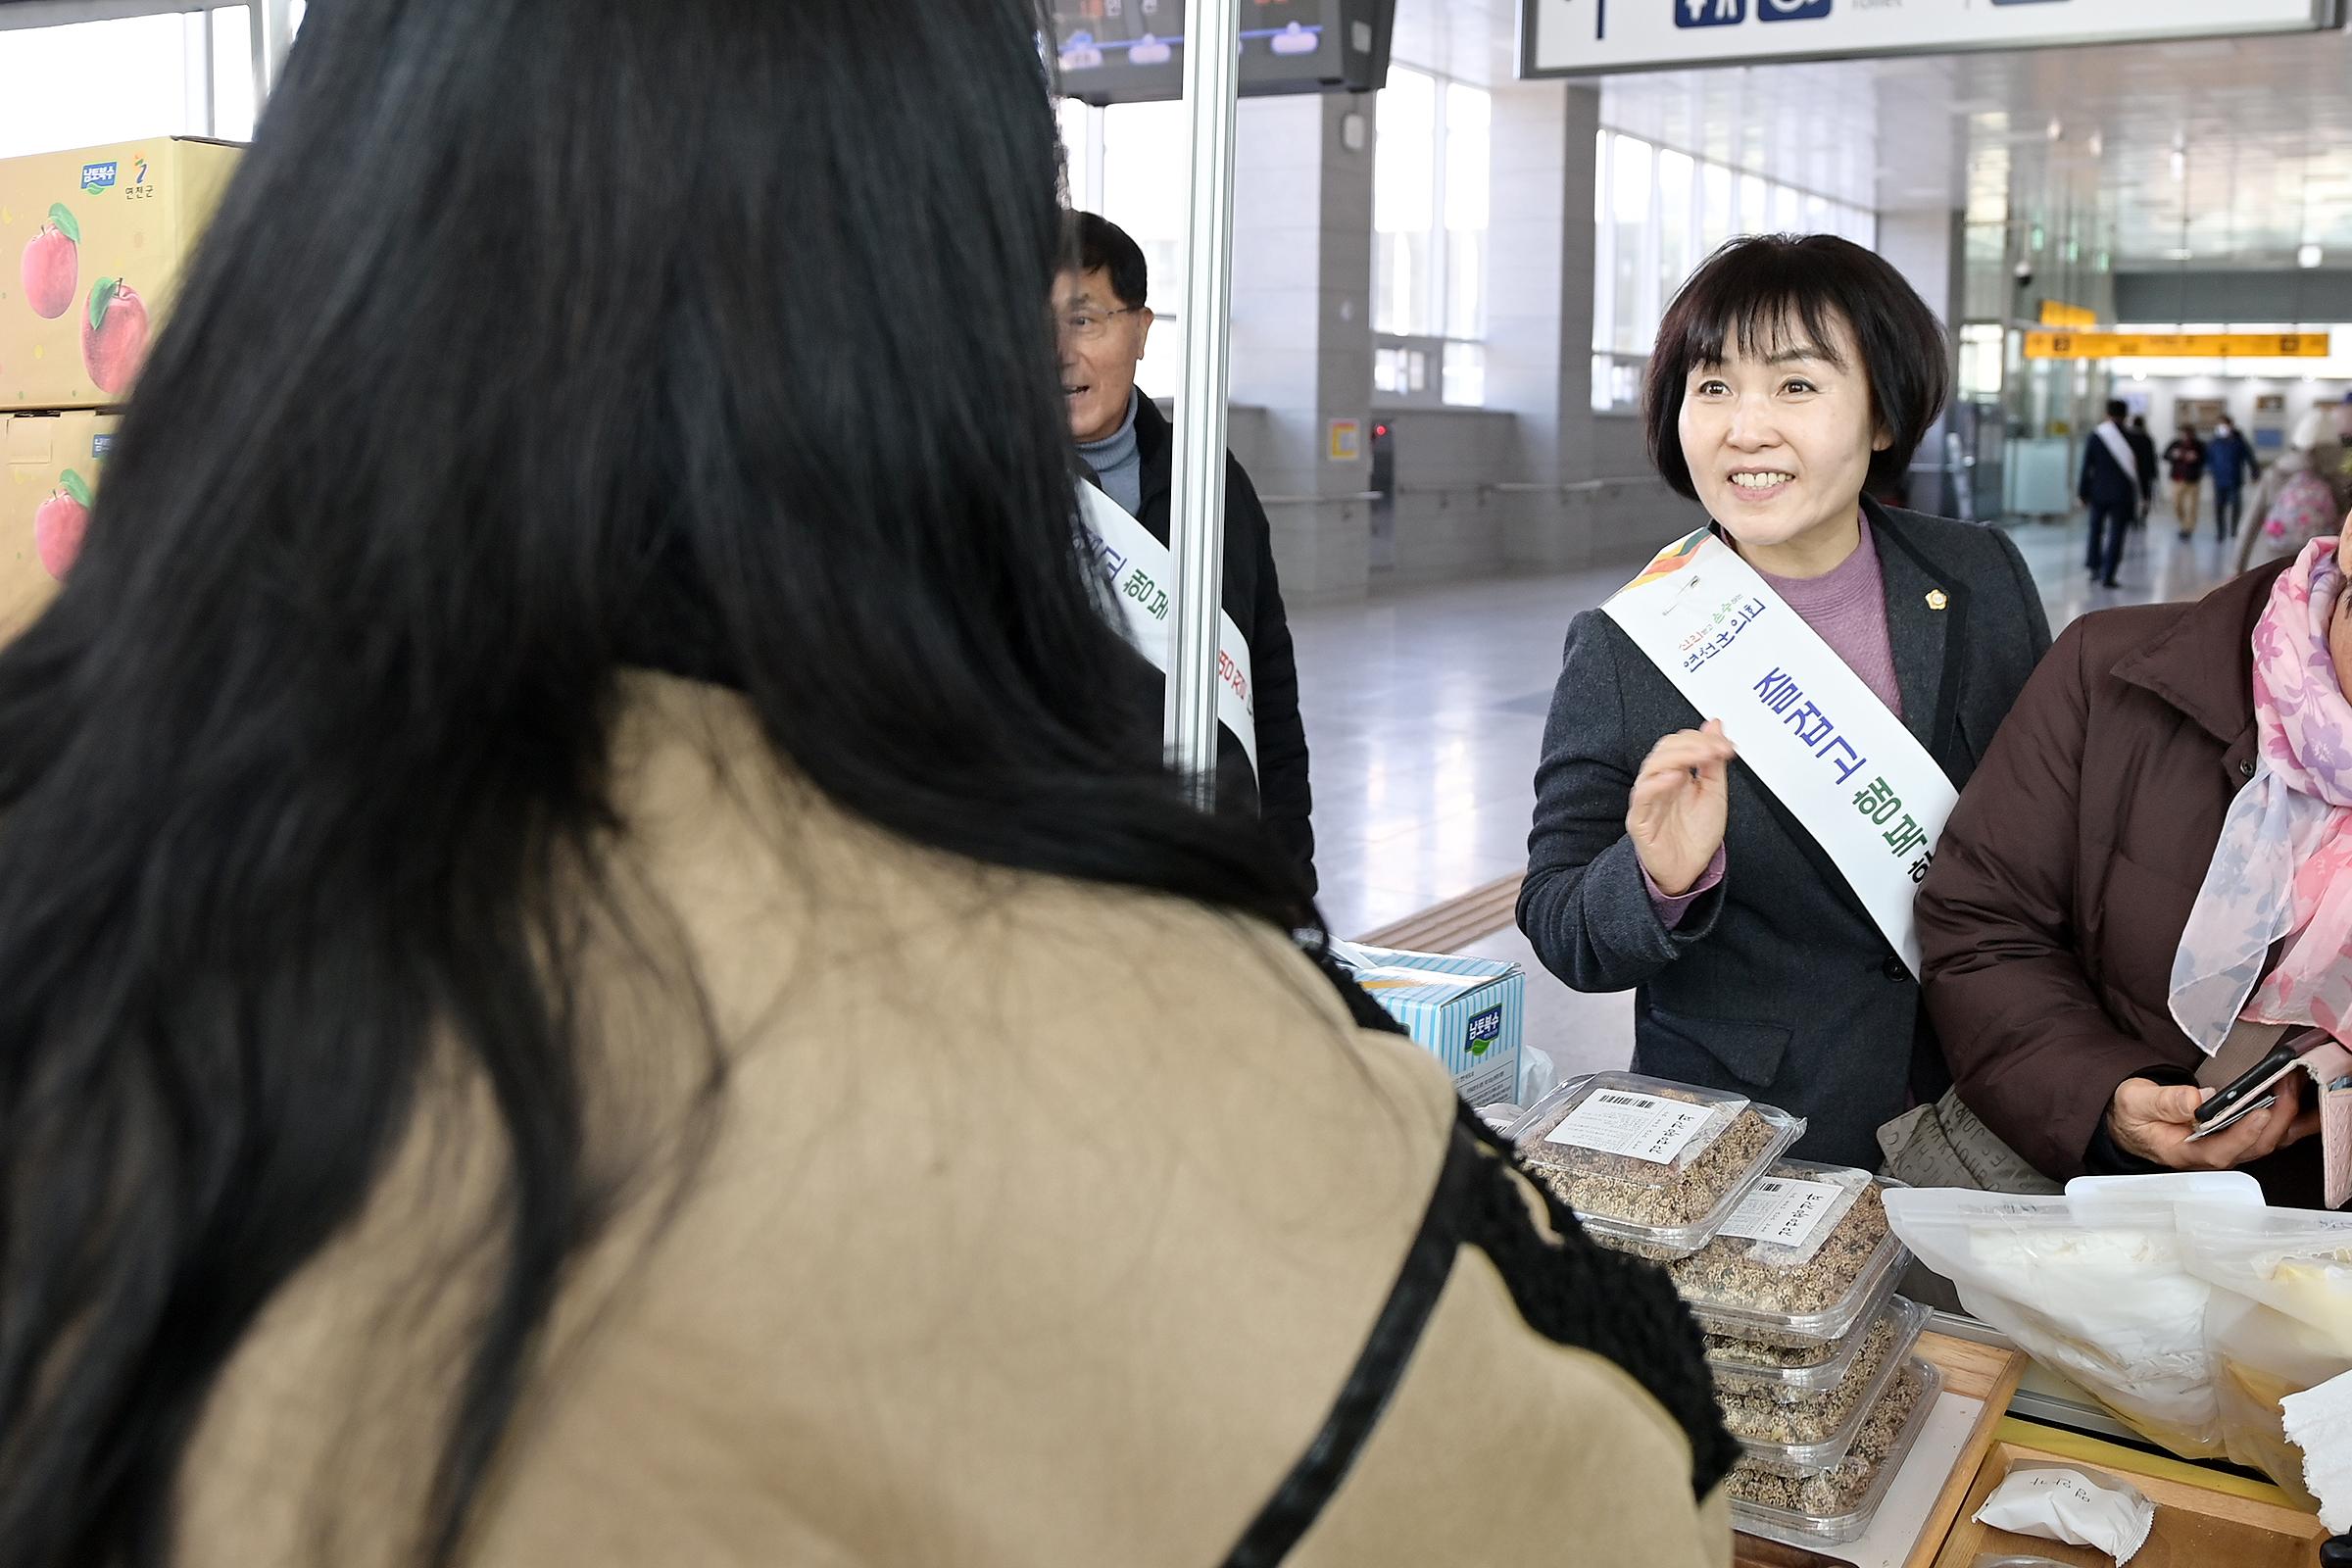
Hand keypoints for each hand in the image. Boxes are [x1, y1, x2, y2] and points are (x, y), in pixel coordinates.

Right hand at [1628, 720, 1735, 896]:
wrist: (1688, 871)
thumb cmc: (1696, 835)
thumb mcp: (1714, 793)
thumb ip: (1713, 760)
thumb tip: (1715, 725)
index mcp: (1675, 774)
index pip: (1679, 744)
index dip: (1703, 740)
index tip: (1726, 746)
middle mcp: (1659, 784)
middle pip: (1665, 751)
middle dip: (1693, 745)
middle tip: (1717, 750)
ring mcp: (1649, 801)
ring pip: (1652, 768)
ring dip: (1678, 757)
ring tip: (1701, 757)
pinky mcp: (1640, 821)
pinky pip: (1643, 797)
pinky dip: (1657, 784)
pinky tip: (1676, 777)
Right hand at [2105, 1076, 2319, 1170]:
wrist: (2129, 1121)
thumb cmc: (2132, 1114)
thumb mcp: (2134, 1102)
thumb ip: (2163, 1101)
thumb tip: (2197, 1098)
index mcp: (2182, 1151)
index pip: (2218, 1151)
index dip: (2242, 1136)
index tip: (2259, 1113)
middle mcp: (2210, 1155)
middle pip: (2254, 1148)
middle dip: (2277, 1117)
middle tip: (2287, 1083)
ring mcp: (2227, 1148)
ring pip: (2268, 1143)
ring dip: (2290, 1117)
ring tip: (2301, 1086)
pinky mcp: (2236, 1138)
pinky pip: (2270, 1134)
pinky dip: (2290, 1119)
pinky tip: (2303, 1102)